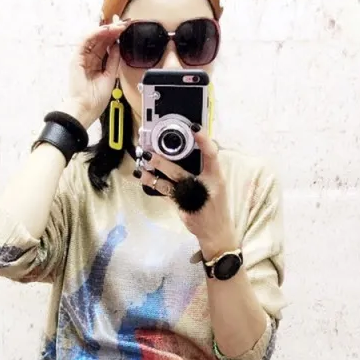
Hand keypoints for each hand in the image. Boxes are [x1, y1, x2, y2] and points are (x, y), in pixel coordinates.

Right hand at [61, 21, 128, 128]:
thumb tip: (117, 46)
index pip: (106, 46)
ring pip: (94, 38)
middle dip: (112, 31)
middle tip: (123, 23)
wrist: (86, 108)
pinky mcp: (76, 58)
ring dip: (105, 30)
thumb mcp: (111, 76)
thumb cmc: (96, 99)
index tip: (124, 29)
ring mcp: (82, 58)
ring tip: (116, 26)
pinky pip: (85, 41)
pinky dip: (95, 34)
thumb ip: (113, 60)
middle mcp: (89, 60)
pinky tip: (105, 31)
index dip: (115, 37)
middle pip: (101, 40)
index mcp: (97, 65)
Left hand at [135, 126, 239, 255]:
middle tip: (150, 152)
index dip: (204, 141)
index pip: (212, 155)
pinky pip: (166, 195)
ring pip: (170, 184)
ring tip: (142, 166)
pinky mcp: (183, 208)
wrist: (216, 231)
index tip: (194, 128)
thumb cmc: (216, 203)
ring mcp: (192, 199)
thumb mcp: (217, 183)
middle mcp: (205, 186)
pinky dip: (154, 185)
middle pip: (181, 171)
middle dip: (163, 161)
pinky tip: (145, 178)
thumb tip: (189, 147)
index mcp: (217, 177)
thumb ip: (206, 168)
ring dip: (154, 174)